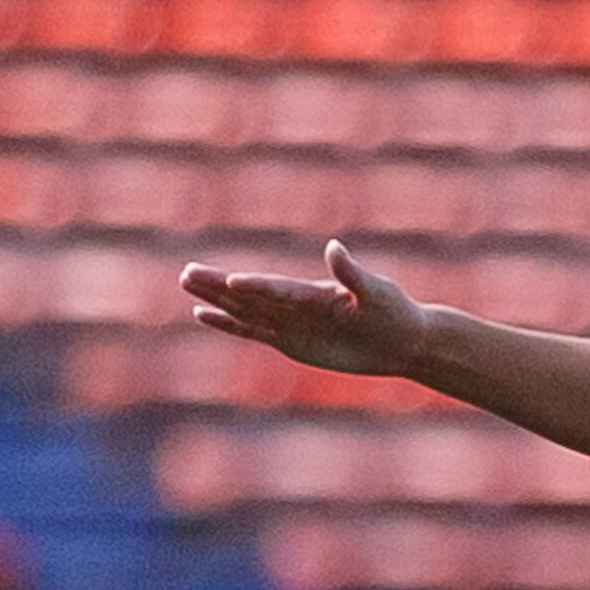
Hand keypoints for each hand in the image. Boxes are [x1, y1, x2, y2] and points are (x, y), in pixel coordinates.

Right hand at [178, 240, 438, 378]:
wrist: (403, 341)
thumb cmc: (395, 313)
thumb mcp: (378, 292)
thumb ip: (353, 273)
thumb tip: (334, 246)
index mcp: (315, 292)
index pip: (278, 289)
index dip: (256, 286)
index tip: (230, 280)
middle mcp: (296, 305)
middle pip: (251, 295)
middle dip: (219, 286)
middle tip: (186, 273)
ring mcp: (290, 323)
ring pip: (246, 311)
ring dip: (216, 300)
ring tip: (186, 284)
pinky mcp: (290, 343)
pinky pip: (253, 332)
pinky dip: (229, 324)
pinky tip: (204, 314)